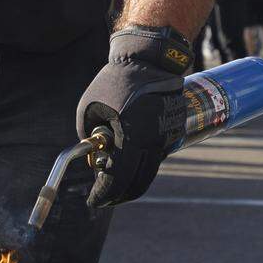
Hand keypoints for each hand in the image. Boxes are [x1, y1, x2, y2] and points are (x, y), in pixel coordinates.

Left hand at [76, 26, 189, 206]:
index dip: (104, 193)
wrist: (150, 60)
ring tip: (114, 187)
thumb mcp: (89, 106)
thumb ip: (88, 132)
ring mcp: (166, 138)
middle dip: (119, 195)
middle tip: (104, 199)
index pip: (118, 177)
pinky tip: (129, 166)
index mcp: (131, 137)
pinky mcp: (174, 132)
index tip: (93, 201)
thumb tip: (93, 154)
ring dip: (132, 183)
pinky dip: (143, 167)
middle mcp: (152, 142)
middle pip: (137, 182)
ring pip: (149, 171)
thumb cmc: (115, 80)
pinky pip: (157, 157)